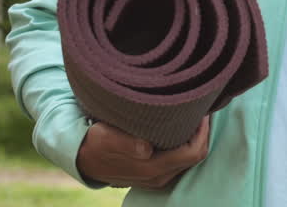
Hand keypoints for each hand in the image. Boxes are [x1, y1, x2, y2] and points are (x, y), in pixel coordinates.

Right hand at [75, 115, 209, 189]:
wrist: (84, 159)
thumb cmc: (96, 143)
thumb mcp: (105, 137)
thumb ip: (126, 143)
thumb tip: (146, 148)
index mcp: (152, 167)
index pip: (193, 152)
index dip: (202, 132)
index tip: (201, 111)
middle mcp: (159, 176)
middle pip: (195, 156)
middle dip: (201, 133)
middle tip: (199, 109)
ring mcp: (158, 177)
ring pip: (188, 159)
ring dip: (193, 138)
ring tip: (191, 116)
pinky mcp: (155, 174)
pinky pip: (180, 160)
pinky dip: (185, 144)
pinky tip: (179, 128)